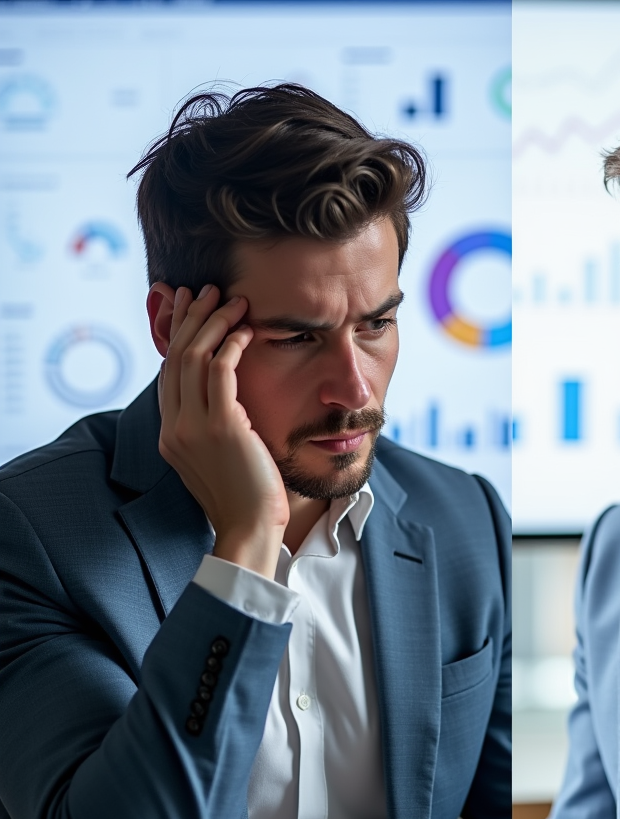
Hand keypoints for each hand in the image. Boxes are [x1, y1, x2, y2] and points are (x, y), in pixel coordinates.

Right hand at [159, 284, 288, 577]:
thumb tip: (226, 399)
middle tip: (205, 290)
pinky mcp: (220, 427)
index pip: (168, 373)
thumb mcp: (220, 456)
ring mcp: (192, 427)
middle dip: (190, 318)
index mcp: (170, 434)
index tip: (188, 307)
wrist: (250, 528)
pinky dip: (231, 345)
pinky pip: (220, 371)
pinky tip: (246, 330)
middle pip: (175, 358)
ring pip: (194, 358)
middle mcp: (174, 427)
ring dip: (214, 323)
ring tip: (233, 300)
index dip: (176, 336)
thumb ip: (214, 426)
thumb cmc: (246, 496)